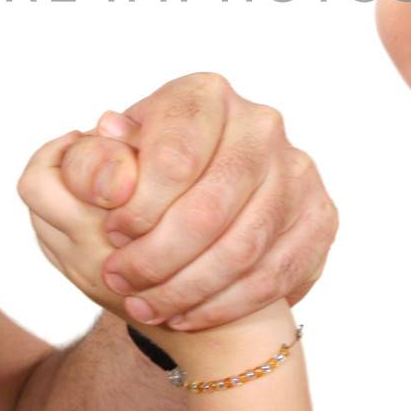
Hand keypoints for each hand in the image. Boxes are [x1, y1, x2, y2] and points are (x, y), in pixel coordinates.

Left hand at [18, 129, 296, 373]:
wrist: (203, 207)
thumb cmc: (147, 181)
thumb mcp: (105, 165)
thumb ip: (91, 163)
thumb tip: (109, 168)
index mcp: (204, 95)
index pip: (174, 157)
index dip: (138, 207)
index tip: (112, 235)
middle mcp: (259, 123)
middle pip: (209, 207)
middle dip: (158, 257)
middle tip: (120, 281)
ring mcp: (297, 170)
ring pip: (243, 246)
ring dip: (187, 288)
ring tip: (146, 306)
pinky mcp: (320, 216)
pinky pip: (274, 273)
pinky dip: (225, 303)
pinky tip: (187, 314)